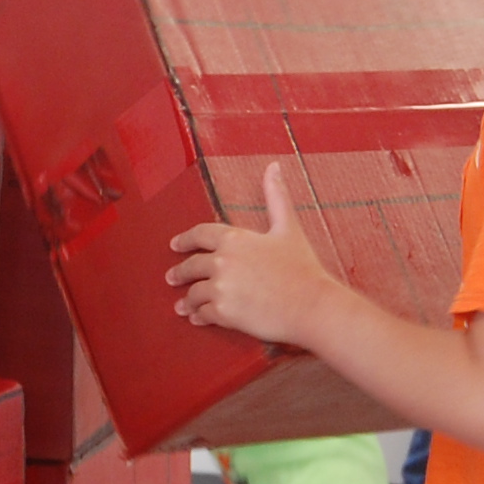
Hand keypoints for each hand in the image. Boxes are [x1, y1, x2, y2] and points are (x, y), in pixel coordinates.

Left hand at [165, 163, 340, 345]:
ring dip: (188, 300)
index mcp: (235, 238)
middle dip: (180, 272)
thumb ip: (276, 197)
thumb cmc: (303, 267)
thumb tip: (273, 166)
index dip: (185, 239)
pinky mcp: (224, 313)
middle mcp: (222, 262)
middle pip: (191, 265)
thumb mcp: (289, 228)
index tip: (175, 245)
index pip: (200, 234)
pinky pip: (203, 314)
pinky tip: (197, 318)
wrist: (311, 306)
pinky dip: (198, 316)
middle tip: (172, 277)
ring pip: (194, 293)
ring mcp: (221, 288)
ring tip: (184, 306)